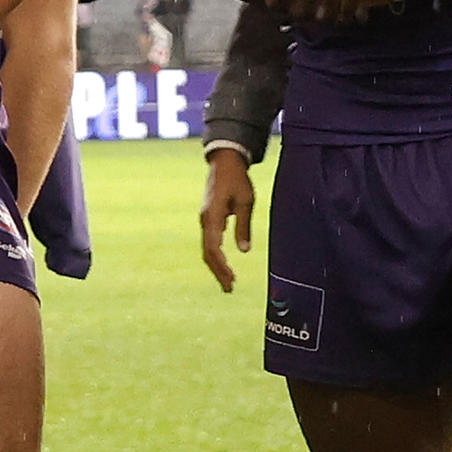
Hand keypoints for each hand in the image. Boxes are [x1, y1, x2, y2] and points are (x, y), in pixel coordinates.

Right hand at [197, 146, 255, 290]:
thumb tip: (244, 251)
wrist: (224, 162)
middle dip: (218, 272)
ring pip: (207, 248)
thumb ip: (244, 226)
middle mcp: (205, 220)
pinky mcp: (208, 218)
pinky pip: (209, 241)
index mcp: (213, 216)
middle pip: (207, 253)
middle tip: (230, 289)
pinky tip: (224, 265)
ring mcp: (205, 219)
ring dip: (217, 266)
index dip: (221, 266)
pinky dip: (216, 255)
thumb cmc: (237, 179)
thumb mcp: (246, 201)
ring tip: (228, 281)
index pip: (213, 248)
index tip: (231, 280)